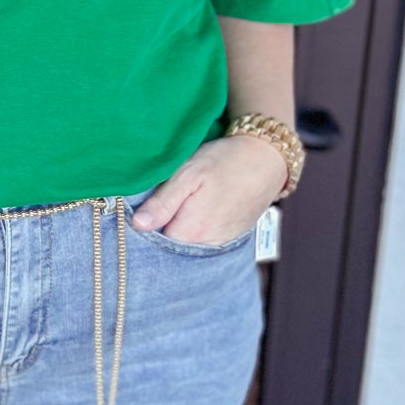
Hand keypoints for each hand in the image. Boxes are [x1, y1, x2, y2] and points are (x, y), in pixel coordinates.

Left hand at [129, 133, 287, 244]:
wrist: (267, 158)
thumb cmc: (225, 161)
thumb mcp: (188, 174)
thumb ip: (162, 203)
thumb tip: (138, 225)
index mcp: (191, 232)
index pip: (154, 242)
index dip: (145, 226)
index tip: (142, 210)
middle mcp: (206, 245)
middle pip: (170, 247)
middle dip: (161, 230)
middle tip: (162, 204)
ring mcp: (220, 243)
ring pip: (187, 244)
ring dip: (179, 229)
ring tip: (183, 205)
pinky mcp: (230, 238)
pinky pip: (204, 241)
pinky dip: (196, 229)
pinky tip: (197, 210)